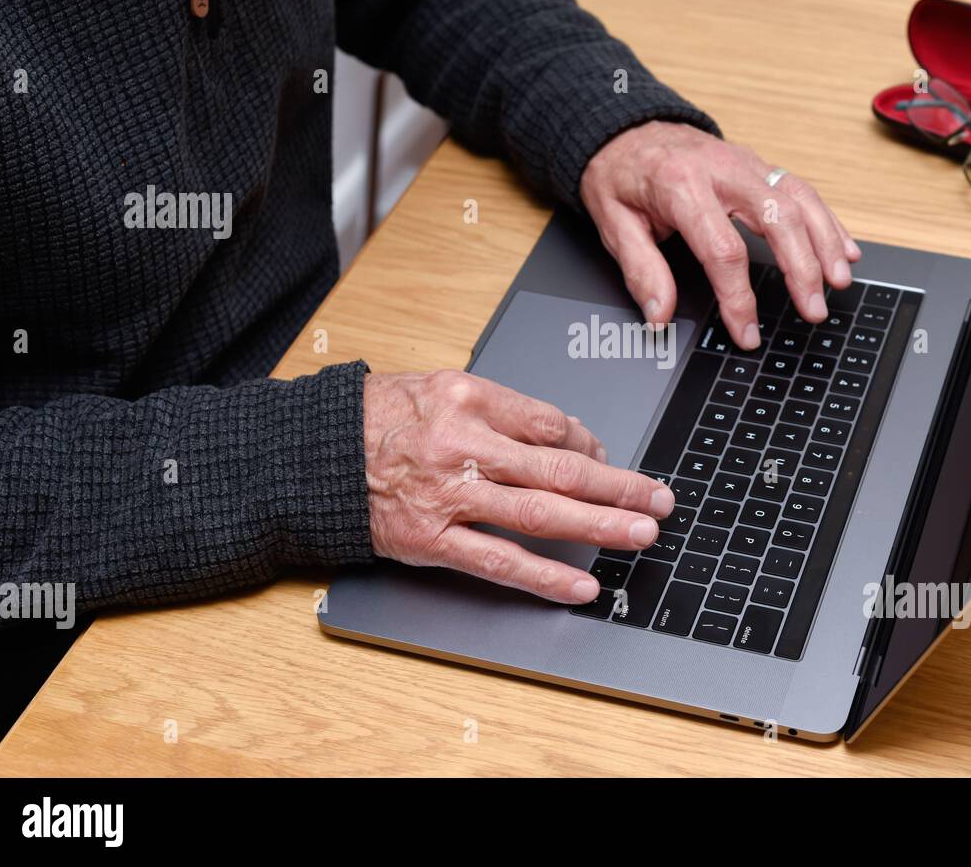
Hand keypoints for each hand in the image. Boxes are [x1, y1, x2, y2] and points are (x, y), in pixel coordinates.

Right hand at [363, 370, 673, 602]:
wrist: (311, 455)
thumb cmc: (377, 418)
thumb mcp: (440, 387)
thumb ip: (502, 410)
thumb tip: (567, 437)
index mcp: (468, 397)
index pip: (551, 424)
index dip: (591, 445)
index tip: (609, 460)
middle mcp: (463, 444)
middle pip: (561, 468)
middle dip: (620, 486)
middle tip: (660, 499)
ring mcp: (448, 495)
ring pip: (540, 512)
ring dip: (600, 525)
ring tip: (642, 534)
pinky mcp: (431, 539)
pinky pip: (499, 561)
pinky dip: (545, 575)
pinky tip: (582, 584)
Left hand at [580, 121, 860, 348]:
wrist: (625, 129)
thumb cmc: (621, 177)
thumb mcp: (614, 225)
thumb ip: (641, 271)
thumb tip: (660, 315)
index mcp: (681, 187)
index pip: (722, 250)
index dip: (738, 298)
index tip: (747, 332)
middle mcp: (721, 171)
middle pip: (776, 218)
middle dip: (802, 268)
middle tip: (813, 310)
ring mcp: (746, 164)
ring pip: (798, 200)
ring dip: (825, 242)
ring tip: (839, 282)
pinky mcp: (759, 166)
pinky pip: (801, 191)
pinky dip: (827, 221)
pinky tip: (844, 250)